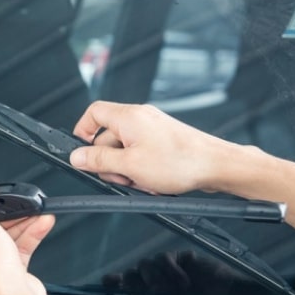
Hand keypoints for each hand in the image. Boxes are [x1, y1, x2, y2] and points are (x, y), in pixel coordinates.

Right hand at [69, 102, 232, 193]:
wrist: (216, 166)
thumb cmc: (181, 162)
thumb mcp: (130, 166)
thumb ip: (99, 160)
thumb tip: (78, 157)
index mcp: (129, 116)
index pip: (93, 113)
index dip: (83, 132)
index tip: (83, 153)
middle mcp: (140, 117)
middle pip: (107, 137)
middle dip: (110, 161)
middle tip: (121, 177)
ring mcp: (152, 129)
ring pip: (124, 150)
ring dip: (127, 169)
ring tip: (142, 181)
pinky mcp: (162, 141)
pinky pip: (140, 154)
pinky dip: (141, 169)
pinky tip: (153, 181)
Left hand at [102, 251, 241, 294]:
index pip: (122, 285)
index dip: (112, 282)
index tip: (108, 285)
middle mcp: (154, 282)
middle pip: (130, 273)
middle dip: (134, 282)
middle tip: (148, 292)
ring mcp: (167, 269)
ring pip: (144, 264)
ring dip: (154, 279)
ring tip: (171, 292)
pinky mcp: (180, 258)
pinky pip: (164, 258)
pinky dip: (170, 271)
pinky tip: (184, 283)